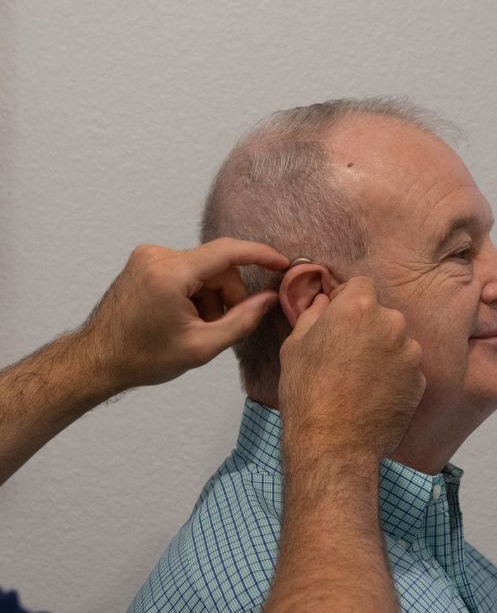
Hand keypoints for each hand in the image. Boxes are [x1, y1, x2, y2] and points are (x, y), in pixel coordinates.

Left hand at [80, 238, 288, 391]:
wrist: (98, 360)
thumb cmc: (144, 358)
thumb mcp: (201, 347)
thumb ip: (241, 321)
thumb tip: (269, 299)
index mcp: (170, 274)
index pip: (227, 252)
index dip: (260, 255)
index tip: (282, 263)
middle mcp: (157, 256)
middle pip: (216, 266)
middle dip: (228, 294)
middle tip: (223, 326)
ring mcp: (148, 256)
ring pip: (202, 269)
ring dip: (210, 296)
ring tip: (197, 327)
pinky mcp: (144, 261)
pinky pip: (185, 269)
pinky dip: (194, 292)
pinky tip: (184, 317)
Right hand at [278, 277, 425, 465]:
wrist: (334, 443)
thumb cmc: (307, 392)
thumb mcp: (295, 346)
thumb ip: (312, 316)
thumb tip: (323, 303)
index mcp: (358, 307)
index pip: (361, 285)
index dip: (347, 299)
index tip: (337, 319)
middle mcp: (391, 323)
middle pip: (381, 313)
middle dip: (367, 327)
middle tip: (345, 353)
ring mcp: (410, 352)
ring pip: (396, 341)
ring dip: (383, 351)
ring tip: (359, 378)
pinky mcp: (420, 380)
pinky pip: (406, 367)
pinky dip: (394, 375)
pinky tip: (372, 394)